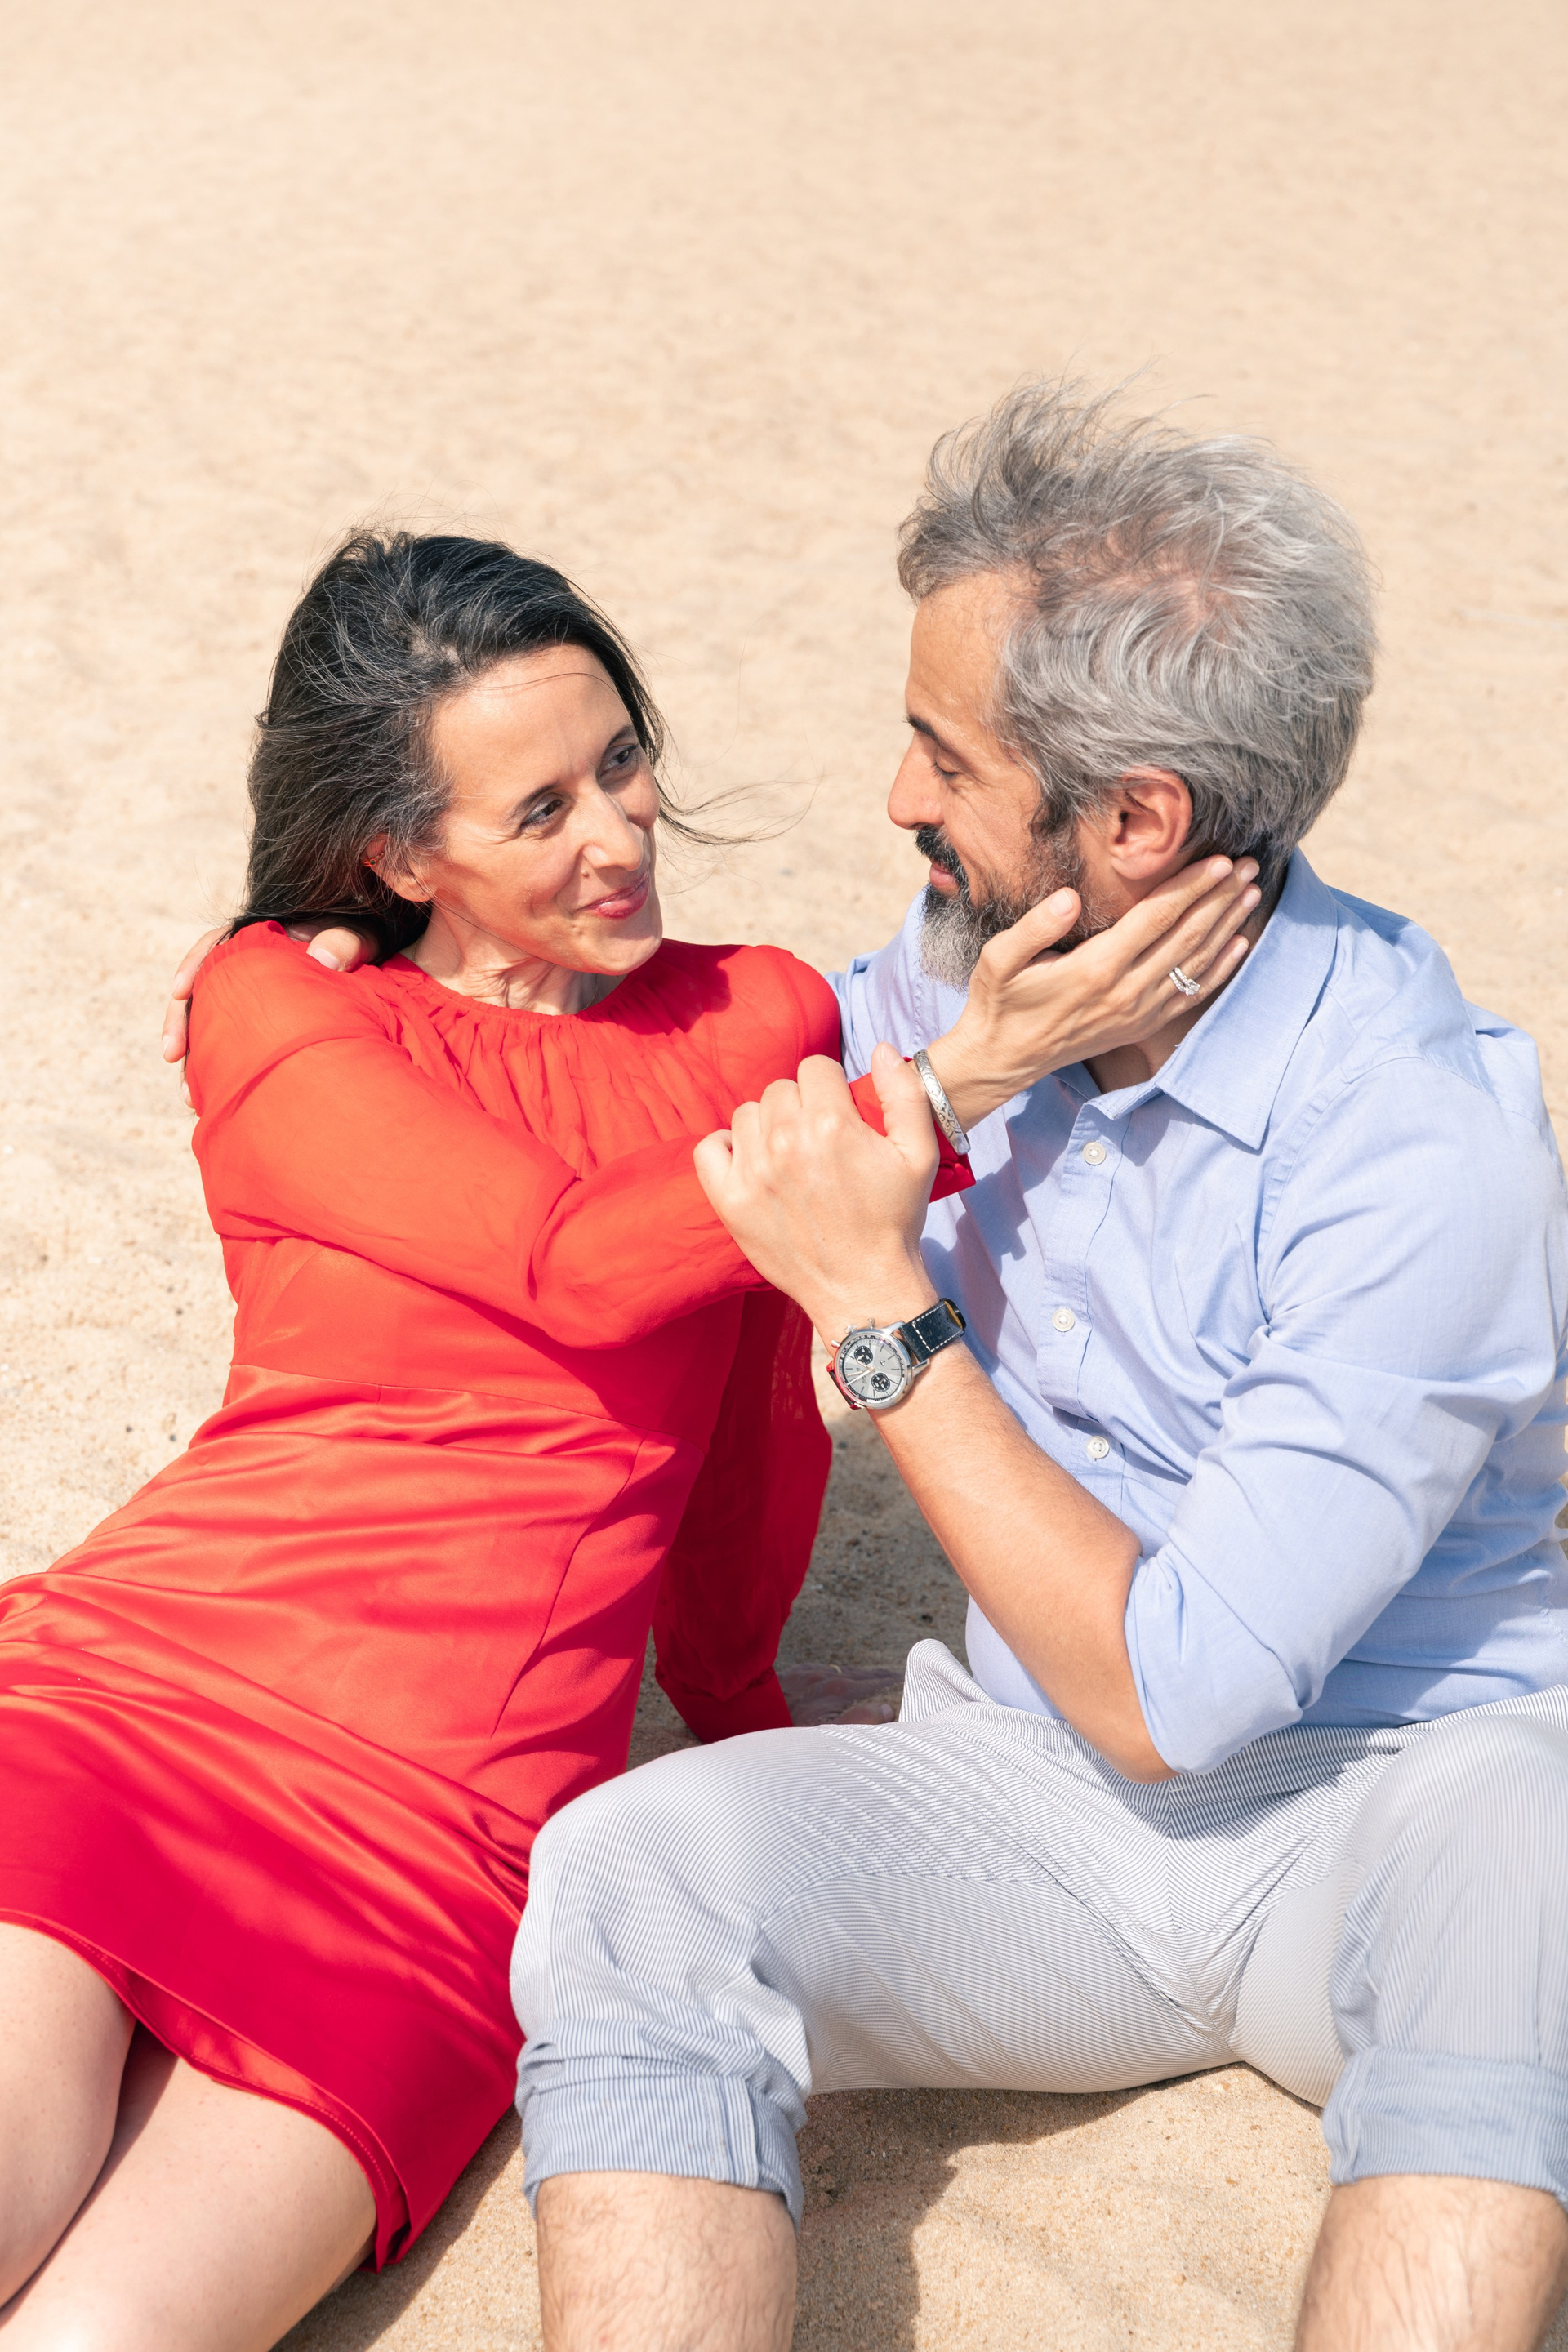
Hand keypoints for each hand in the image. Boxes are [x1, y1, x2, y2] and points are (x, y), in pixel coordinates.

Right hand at [160, 922, 372, 1096]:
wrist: (369, 970)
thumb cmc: (359, 946)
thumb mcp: (357, 935)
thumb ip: (345, 941)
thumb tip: (324, 958)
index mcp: (261, 939)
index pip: (216, 946)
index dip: (194, 966)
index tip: (179, 990)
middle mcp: (246, 971)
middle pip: (202, 993)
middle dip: (181, 1023)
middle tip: (172, 1054)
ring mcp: (248, 1002)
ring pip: (210, 1028)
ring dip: (198, 1061)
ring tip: (191, 1098)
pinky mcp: (256, 1030)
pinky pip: (230, 1051)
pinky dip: (221, 1075)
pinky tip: (215, 1104)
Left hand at [694, 1045, 938, 1343]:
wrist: (864, 1288)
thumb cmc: (894, 1220)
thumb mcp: (919, 1153)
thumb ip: (904, 1092)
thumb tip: (884, 1049)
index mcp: (831, 1123)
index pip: (815, 1067)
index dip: (831, 1089)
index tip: (840, 1117)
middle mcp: (786, 1142)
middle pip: (780, 1088)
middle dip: (801, 1106)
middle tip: (819, 1142)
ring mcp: (753, 1172)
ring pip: (747, 1113)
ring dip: (767, 1126)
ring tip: (790, 1156)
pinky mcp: (730, 1201)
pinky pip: (709, 1147)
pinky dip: (726, 1148)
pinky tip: (751, 1162)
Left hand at [779, 1662, 903, 1725]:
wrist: (738, 1712)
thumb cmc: (780, 1731)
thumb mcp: (822, 1736)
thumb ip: (857, 1723)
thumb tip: (887, 1711)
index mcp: (838, 1690)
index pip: (875, 1682)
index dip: (894, 1682)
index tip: (912, 1681)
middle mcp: (825, 1677)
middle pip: (861, 1674)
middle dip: (881, 1677)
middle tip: (900, 1678)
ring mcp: (807, 1674)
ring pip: (841, 1671)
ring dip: (859, 1675)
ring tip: (873, 1679)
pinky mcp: (791, 1675)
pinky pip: (821, 1670)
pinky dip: (835, 1674)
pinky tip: (833, 1677)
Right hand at [927, 855, 1260, 1129]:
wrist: (1003, 1059)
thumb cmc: (999, 1002)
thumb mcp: (998, 959)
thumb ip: (1034, 927)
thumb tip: (1069, 896)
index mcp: (1095, 969)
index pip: (1156, 919)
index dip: (1191, 888)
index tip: (1219, 861)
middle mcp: (1125, 992)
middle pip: (1187, 937)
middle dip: (1220, 898)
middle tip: (1249, 866)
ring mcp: (1138, 1012)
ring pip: (1195, 963)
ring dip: (1227, 926)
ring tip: (1251, 893)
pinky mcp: (1141, 1026)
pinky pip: (1191, 994)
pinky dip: (1220, 969)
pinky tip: (1239, 944)